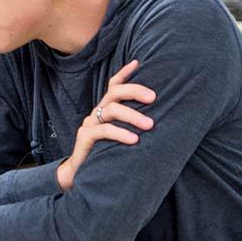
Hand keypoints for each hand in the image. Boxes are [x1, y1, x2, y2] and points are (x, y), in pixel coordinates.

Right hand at [57, 60, 156, 190]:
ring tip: (150, 125)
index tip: (138, 62)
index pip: (113, 86)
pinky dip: (120, 133)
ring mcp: (90, 124)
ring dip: (132, 115)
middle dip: (134, 91)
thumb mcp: (120, 138)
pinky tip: (134, 140)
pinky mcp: (85, 138)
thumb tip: (161, 122)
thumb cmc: (107, 157)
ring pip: (111, 110)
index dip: (124, 73)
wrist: (81, 178)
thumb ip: (132, 127)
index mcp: (106, 110)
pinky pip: (103, 130)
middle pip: (114, 92)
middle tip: (154, 98)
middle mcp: (97, 113)